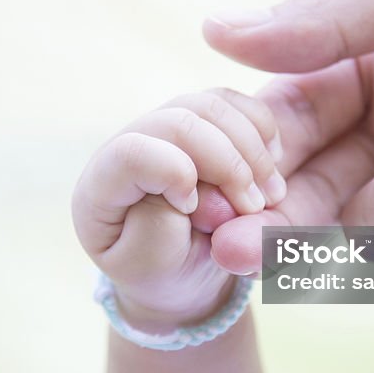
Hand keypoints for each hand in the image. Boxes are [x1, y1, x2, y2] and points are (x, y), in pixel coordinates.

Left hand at [72, 89, 285, 329]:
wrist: (177, 268)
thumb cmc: (160, 270)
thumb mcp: (153, 267)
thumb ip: (160, 229)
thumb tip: (196, 190)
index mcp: (101, 187)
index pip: (130, 154)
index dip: (173, 173)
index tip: (195, 210)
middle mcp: (127, 145)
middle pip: (179, 124)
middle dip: (229, 164)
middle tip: (256, 208)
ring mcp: (162, 127)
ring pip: (210, 106)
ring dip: (251, 149)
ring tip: (272, 195)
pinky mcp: (197, 119)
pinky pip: (232, 102)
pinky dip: (260, 128)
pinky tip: (272, 164)